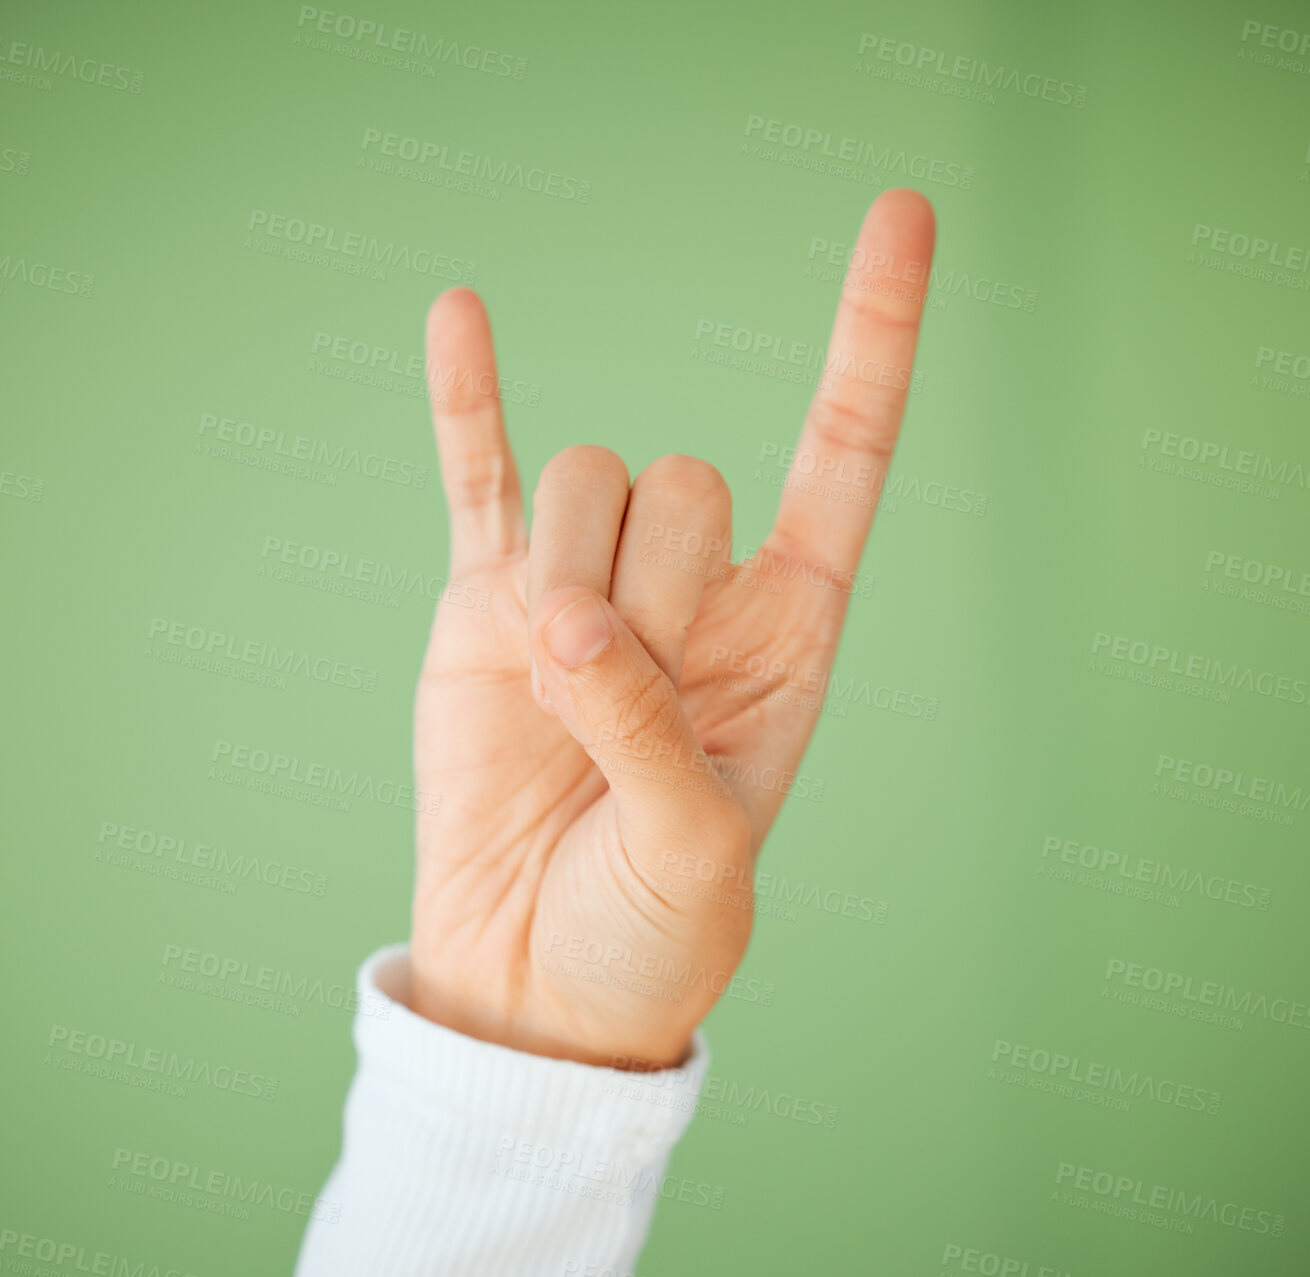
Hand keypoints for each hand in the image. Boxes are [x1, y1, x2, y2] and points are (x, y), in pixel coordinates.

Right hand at [407, 188, 935, 1068]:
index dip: (874, 340)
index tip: (903, 212)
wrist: (536, 981)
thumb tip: (563, 618)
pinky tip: (457, 311)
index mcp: (784, 636)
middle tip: (620, 701)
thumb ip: (646, 729)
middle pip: (684, 477)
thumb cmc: (649, 932)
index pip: (842, 458)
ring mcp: (582, 588)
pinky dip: (466, 400)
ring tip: (553, 692)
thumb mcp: (694, 851)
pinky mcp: (485, 605)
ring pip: (588, 480)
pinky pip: (476, 478)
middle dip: (649, 587)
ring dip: (568, 576)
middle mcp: (691, 594)